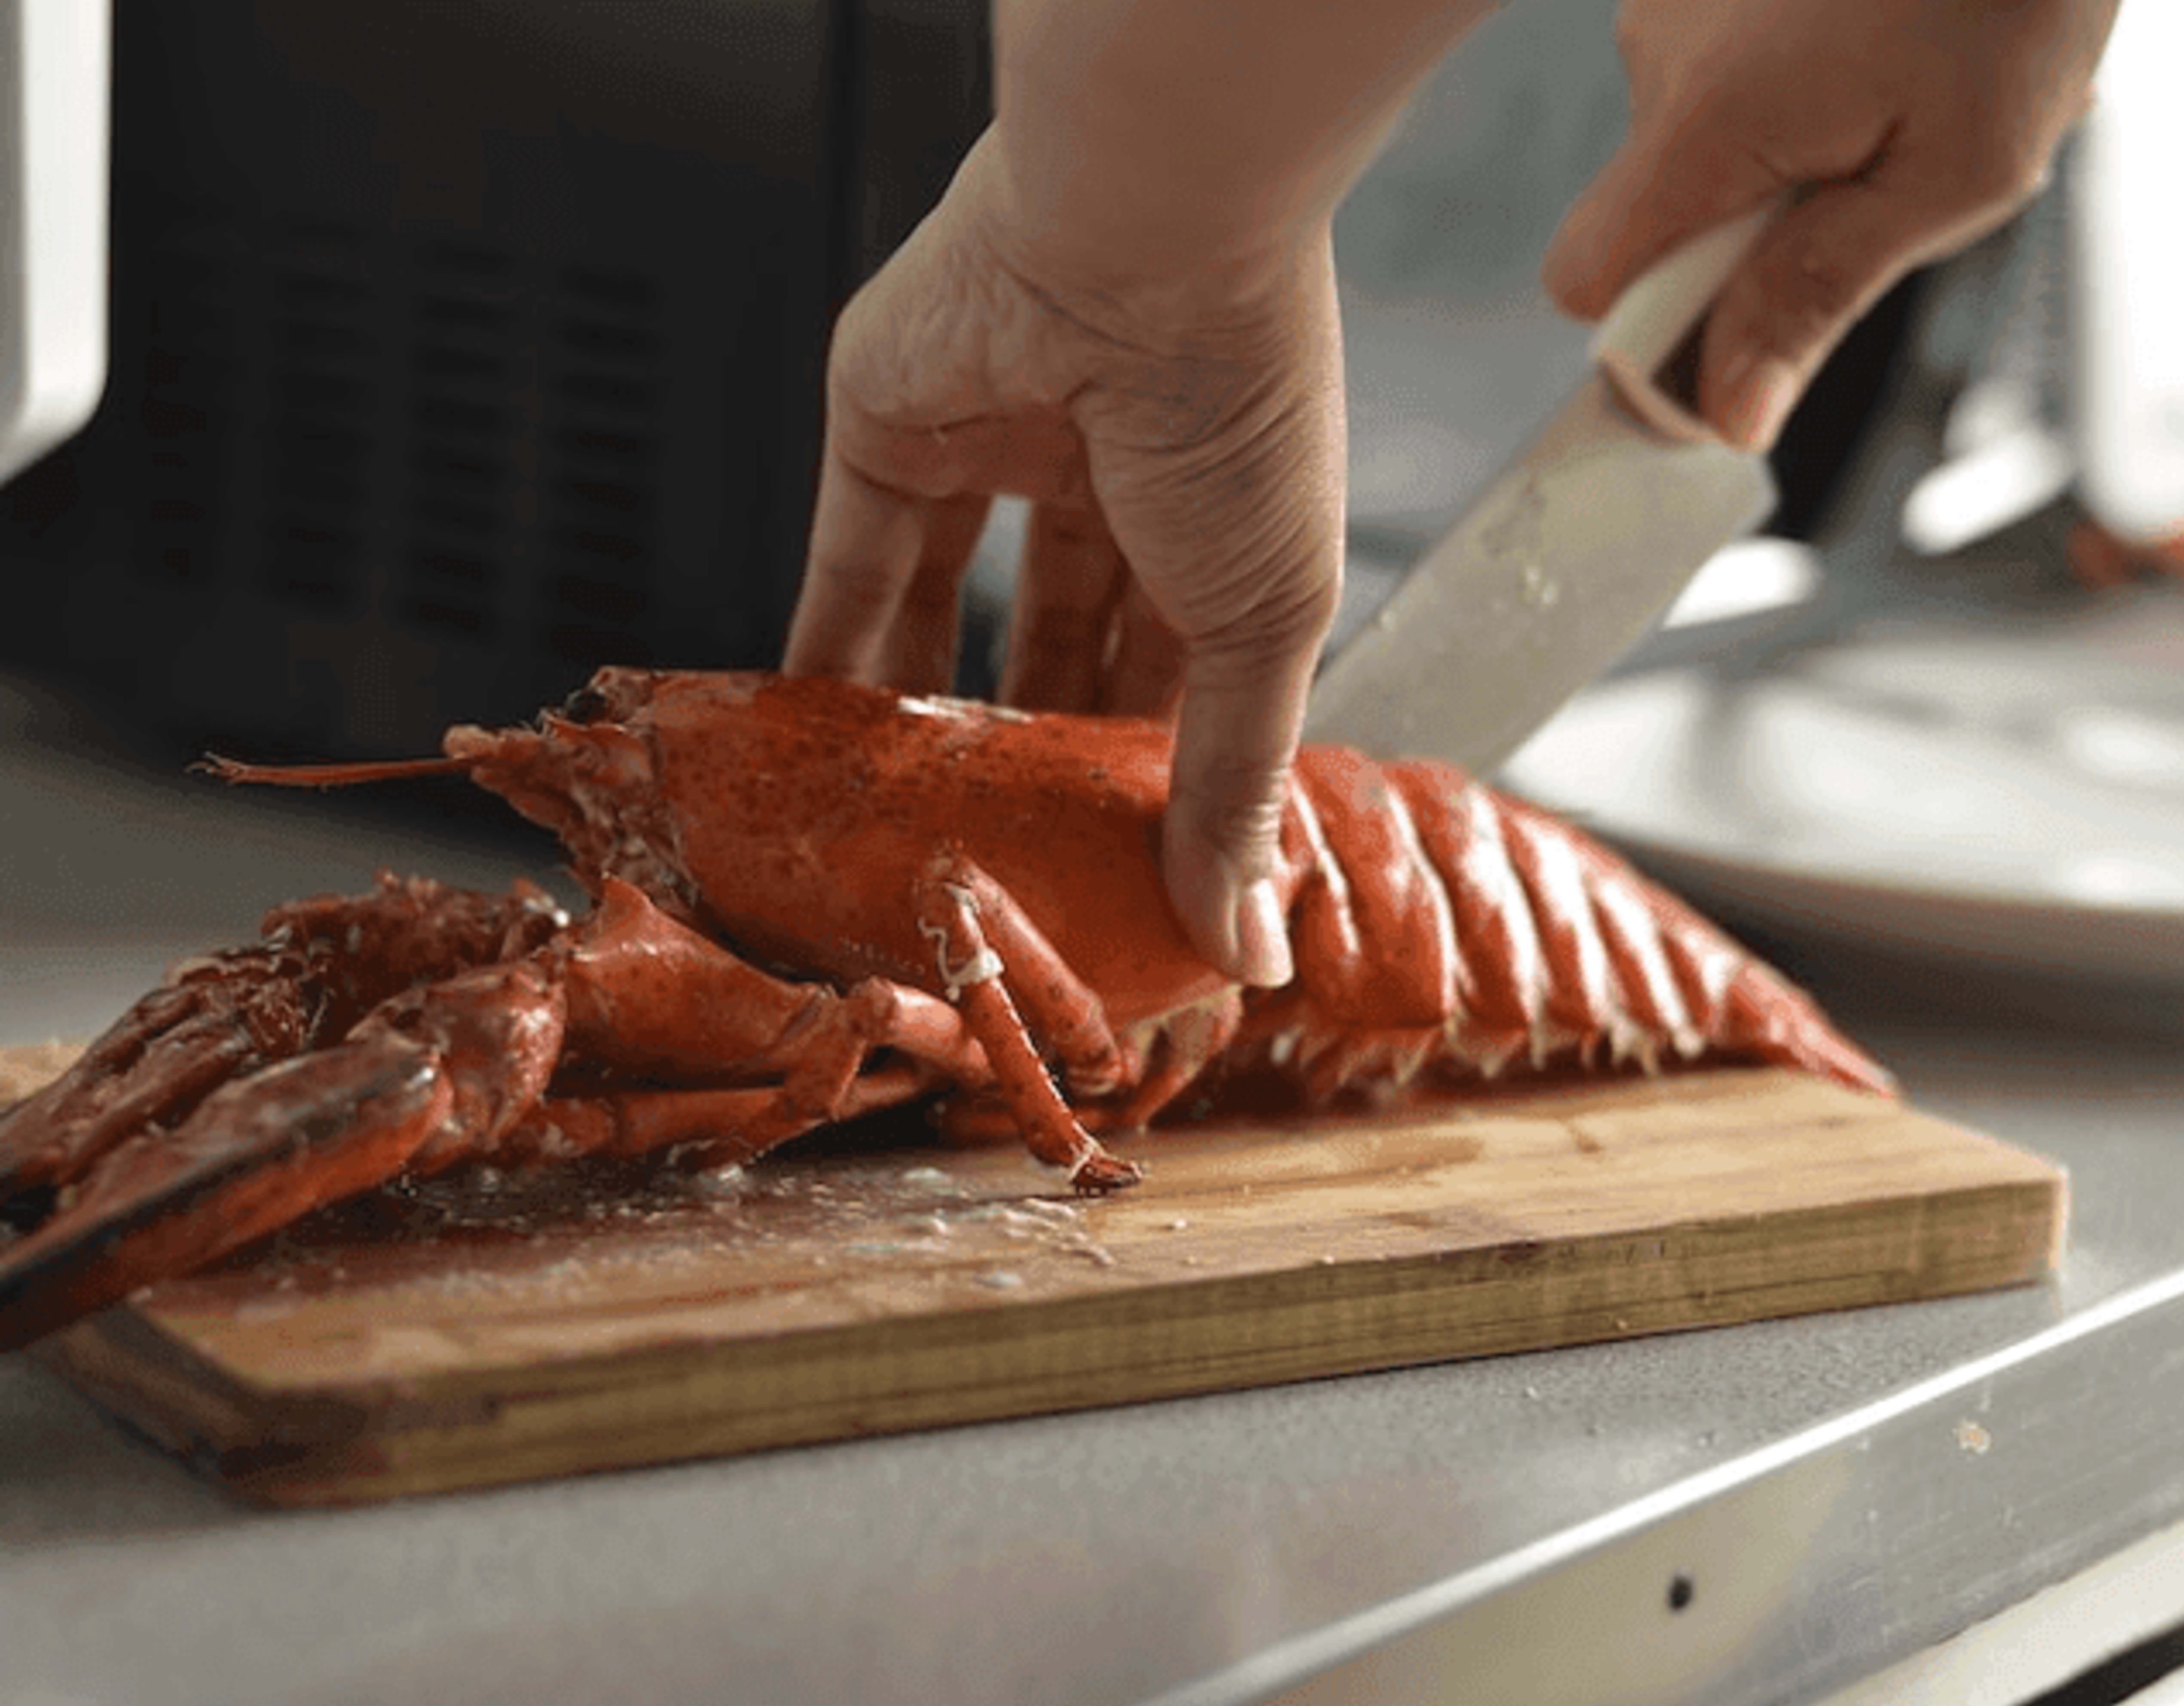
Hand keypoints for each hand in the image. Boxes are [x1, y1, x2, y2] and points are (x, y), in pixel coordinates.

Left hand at [784, 130, 1344, 987]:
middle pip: (1056, 651)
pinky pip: (850, 562)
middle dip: (1032, 760)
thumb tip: (1248, 943)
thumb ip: (1236, 783)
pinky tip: (817, 743)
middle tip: (1006, 868)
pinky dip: (831, 651)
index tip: (1117, 883)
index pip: (1172, 678)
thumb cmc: (1239, 405)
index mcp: (1219, 522)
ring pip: (949, 612)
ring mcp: (994, 448)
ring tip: (907, 828)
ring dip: (929, 718)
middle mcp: (1108, 483)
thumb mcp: (1267, 623)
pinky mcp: (889, 428)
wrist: (1144, 234)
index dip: (1143, 779)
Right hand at [1544, 0, 2117, 449]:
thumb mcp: (1958, 169)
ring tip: (1898, 109)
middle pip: (1643, 225)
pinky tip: (1880, 54)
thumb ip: (1822, 296)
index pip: (1590, 283)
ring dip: (1780, 169)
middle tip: (1866, 205)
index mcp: (1709, 118)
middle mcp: (1661, 55)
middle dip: (1739, 250)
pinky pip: (1721, 88)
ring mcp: (1674, 7)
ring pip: (1692, 156)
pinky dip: (1792, 102)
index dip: (1650, 338)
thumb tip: (1727, 413)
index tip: (1739, 351)